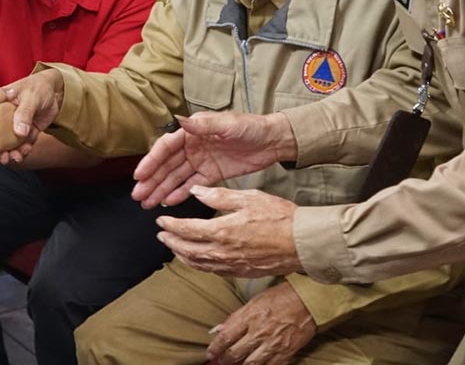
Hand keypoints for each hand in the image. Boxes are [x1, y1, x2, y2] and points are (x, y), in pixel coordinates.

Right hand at [0, 68, 63, 155]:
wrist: (55, 90)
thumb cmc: (38, 87)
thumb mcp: (30, 98)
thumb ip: (24, 114)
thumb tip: (20, 133)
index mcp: (1, 103)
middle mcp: (7, 116)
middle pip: (0, 134)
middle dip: (2, 148)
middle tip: (4, 158)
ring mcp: (18, 124)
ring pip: (13, 141)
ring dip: (14, 151)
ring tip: (16, 157)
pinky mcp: (28, 131)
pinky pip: (25, 142)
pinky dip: (25, 148)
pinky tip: (25, 152)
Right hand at [132, 112, 295, 207]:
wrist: (274, 141)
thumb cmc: (251, 127)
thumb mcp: (228, 124)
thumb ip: (204, 125)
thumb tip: (180, 120)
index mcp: (192, 132)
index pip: (166, 148)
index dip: (151, 161)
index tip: (140, 175)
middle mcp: (192, 147)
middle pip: (166, 165)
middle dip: (151, 181)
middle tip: (138, 196)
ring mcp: (200, 161)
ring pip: (176, 178)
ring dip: (161, 190)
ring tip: (147, 204)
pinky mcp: (211, 174)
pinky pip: (192, 186)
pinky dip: (180, 194)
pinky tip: (168, 202)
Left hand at [157, 185, 300, 277]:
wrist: (304, 243)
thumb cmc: (280, 217)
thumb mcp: (248, 198)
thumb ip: (218, 196)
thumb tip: (196, 191)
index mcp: (222, 231)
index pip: (186, 230)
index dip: (171, 225)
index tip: (161, 220)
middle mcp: (223, 252)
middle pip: (186, 250)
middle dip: (170, 242)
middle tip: (161, 234)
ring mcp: (231, 265)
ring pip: (197, 263)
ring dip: (181, 255)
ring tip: (173, 247)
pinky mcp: (241, 272)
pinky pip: (212, 271)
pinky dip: (198, 265)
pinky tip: (196, 259)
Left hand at [207, 281, 315, 364]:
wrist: (308, 300)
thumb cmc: (281, 297)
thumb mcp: (254, 301)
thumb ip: (236, 317)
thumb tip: (219, 329)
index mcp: (249, 317)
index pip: (225, 337)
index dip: (215, 348)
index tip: (210, 353)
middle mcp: (259, 332)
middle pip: (235, 353)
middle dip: (225, 360)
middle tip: (221, 362)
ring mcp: (273, 344)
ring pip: (251, 364)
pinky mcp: (286, 352)